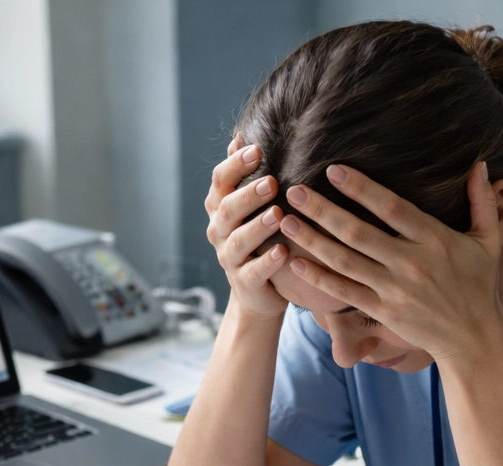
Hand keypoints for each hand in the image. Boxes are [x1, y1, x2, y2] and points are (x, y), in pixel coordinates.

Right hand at [204, 138, 289, 321]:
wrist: (258, 293)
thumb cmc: (258, 239)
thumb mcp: (250, 206)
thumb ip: (244, 175)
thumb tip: (241, 134)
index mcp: (220, 207)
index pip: (221, 181)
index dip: (235, 165)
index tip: (257, 149)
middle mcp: (219, 230)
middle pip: (227, 208)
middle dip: (248, 194)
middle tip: (271, 182)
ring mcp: (230, 258)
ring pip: (238, 240)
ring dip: (257, 226)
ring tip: (278, 214)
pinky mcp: (245, 283)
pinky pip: (254, 272)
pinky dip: (267, 262)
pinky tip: (283, 252)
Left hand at [280, 162, 502, 364]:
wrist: (473, 338)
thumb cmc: (479, 285)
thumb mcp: (489, 241)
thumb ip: (483, 202)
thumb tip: (480, 164)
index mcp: (435, 239)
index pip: (392, 207)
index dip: (361, 188)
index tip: (333, 169)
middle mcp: (411, 264)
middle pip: (358, 233)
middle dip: (323, 210)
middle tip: (295, 190)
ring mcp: (394, 290)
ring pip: (344, 261)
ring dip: (312, 240)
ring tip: (285, 220)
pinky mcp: (383, 311)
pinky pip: (344, 292)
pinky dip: (318, 278)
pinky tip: (296, 261)